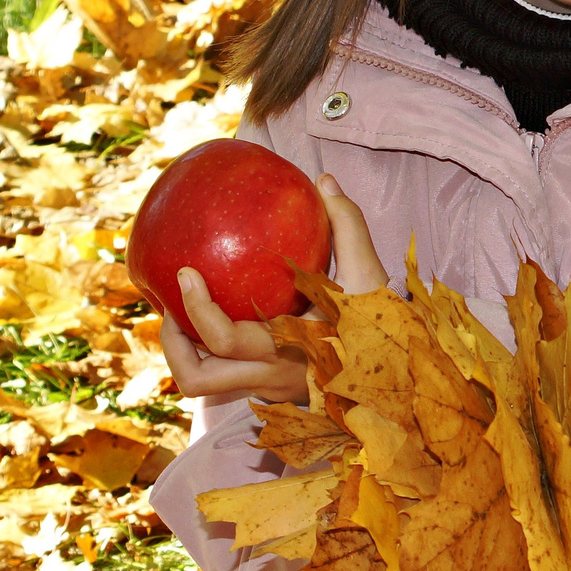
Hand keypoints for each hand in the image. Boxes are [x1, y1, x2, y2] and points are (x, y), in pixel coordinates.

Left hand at [162, 175, 389, 406]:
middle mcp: (270, 376)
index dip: (195, 309)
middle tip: (171, 305)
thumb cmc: (383, 327)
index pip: (223, 340)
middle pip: (196, 380)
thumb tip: (323, 181)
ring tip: (185, 317)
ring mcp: (267, 388)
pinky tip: (217, 318)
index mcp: (288, 350)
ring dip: (186, 353)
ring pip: (204, 384)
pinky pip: (225, 375)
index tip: (186, 273)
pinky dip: (210, 351)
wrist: (399, 379)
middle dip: (173, 344)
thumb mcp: (369, 276)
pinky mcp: (269, 388)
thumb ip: (348, 227)